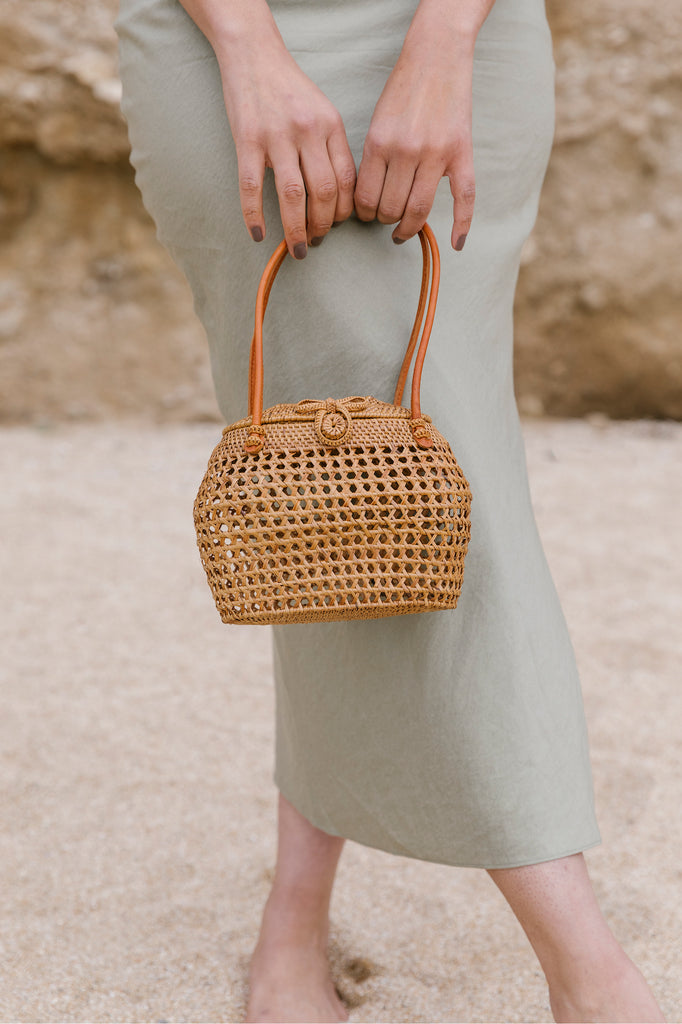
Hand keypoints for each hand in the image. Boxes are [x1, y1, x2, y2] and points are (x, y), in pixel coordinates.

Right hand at [213, 17, 356, 258]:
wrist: (253, 53)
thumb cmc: (289, 88)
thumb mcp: (322, 111)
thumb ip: (331, 148)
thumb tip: (337, 194)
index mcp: (331, 126)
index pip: (346, 179)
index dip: (345, 210)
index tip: (338, 226)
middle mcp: (308, 131)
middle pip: (324, 191)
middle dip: (324, 226)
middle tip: (317, 243)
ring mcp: (277, 136)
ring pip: (293, 195)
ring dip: (297, 229)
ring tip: (298, 249)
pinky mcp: (247, 140)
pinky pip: (252, 186)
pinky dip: (255, 215)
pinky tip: (258, 235)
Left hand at [354, 16, 476, 250]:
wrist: (437, 57)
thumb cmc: (403, 90)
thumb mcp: (376, 122)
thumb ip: (374, 161)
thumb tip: (369, 201)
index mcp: (379, 143)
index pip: (366, 199)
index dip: (364, 214)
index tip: (367, 215)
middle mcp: (407, 151)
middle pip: (391, 208)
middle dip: (385, 220)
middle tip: (385, 218)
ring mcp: (436, 154)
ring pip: (418, 210)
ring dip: (408, 227)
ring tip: (403, 230)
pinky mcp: (461, 153)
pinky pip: (463, 198)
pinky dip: (461, 225)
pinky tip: (455, 244)